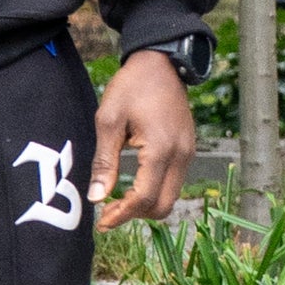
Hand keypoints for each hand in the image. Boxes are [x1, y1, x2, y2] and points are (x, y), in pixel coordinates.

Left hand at [88, 51, 195, 228]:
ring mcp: (188, 154)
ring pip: (171, 198)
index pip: (145, 198)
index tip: (101, 222)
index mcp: (161, 149)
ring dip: (145, 204)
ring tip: (117, 199)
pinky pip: (174, 183)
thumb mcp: (109, 121)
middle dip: (135, 214)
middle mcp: (181, 156)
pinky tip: (134, 184)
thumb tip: (97, 198)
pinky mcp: (188, 150)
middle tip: (108, 211)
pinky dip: (155, 191)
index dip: (122, 215)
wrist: (160, 62)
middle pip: (163, 206)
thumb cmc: (131, 87)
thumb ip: (104, 161)